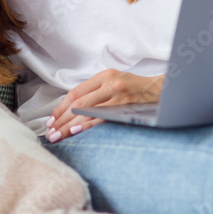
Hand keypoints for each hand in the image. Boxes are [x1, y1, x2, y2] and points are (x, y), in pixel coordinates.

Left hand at [45, 69, 163, 141]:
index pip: (76, 93)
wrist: (162, 90)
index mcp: (104, 76)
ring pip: (87, 112)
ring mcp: (117, 96)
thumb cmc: (136, 88)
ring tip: (58, 137)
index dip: (61, 108)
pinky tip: (76, 132)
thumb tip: (73, 108)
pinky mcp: (125, 108)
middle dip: (61, 120)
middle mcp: (109, 84)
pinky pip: (102, 118)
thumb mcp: (115, 81)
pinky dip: (88, 126)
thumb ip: (97, 91)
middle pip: (78, 104)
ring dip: (69, 126)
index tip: (51, 120)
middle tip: (50, 133)